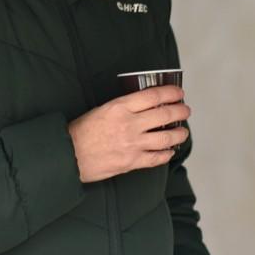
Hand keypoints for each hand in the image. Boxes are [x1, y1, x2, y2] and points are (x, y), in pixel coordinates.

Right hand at [67, 85, 190, 183]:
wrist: (69, 156)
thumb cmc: (80, 133)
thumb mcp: (101, 110)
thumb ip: (123, 108)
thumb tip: (144, 107)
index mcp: (120, 107)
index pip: (153, 96)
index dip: (170, 93)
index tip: (178, 93)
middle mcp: (130, 124)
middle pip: (165, 114)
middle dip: (180, 111)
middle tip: (185, 110)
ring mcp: (133, 144)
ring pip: (166, 137)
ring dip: (179, 134)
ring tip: (182, 132)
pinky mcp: (132, 162)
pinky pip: (157, 158)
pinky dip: (167, 154)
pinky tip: (169, 151)